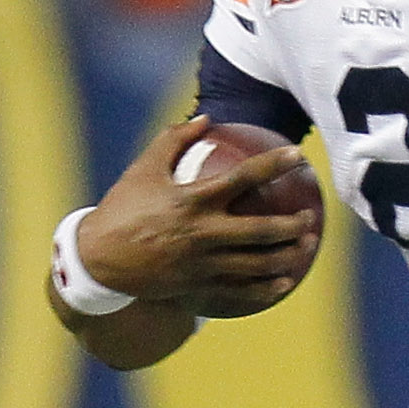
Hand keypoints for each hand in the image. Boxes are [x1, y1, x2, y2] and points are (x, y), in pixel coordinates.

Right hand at [79, 119, 319, 310]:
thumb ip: (174, 140)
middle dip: (292, 224)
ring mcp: (202, 263)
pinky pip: (240, 290)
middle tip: (311, 215)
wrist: (97, 259)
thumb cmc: (122, 207)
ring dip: (288, 256)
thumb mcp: (143, 169)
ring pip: (256, 264)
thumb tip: (206, 117)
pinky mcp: (198, 285)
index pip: (242, 178)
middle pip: (260, 229)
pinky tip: (286, 282)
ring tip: (308, 247)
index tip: (299, 156)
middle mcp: (202, 233)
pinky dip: (266, 287)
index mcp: (191, 200)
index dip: (273, 165)